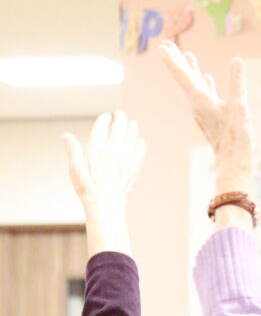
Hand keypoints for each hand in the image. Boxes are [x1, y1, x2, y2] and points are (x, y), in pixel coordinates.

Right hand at [64, 111, 144, 256]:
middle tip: (120, 114)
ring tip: (132, 123)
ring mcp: (126, 156)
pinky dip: (140, 143)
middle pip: (119, 127)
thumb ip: (73, 150)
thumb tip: (66, 135)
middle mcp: (113, 149)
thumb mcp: (75, 167)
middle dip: (120, 118)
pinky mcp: (135, 165)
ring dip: (132, 128)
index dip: (105, 119)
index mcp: (96, 147)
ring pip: (132, 136)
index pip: (102, 126)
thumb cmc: (87, 186)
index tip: (106, 116)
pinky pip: (140, 150)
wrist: (105, 201)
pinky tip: (140, 141)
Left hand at [160, 41, 252, 196]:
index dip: (172, 59)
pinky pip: (205, 94)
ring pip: (194, 85)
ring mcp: (203, 110)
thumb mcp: (239, 107)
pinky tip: (208, 78)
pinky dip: (205, 83)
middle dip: (176, 60)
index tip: (162, 46)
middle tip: (166, 43)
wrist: (233, 160)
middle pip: (184, 77)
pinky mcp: (210, 115)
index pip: (182, 75)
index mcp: (200, 99)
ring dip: (191, 70)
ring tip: (188, 55)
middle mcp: (197, 103)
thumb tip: (237, 61)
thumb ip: (236, 83)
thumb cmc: (235, 136)